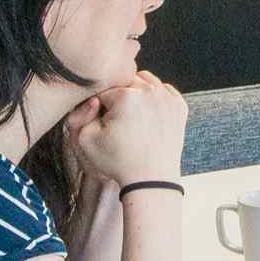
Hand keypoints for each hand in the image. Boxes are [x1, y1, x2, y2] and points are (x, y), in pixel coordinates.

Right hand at [65, 72, 186, 185]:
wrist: (151, 180)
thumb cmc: (118, 161)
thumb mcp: (84, 140)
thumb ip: (80, 112)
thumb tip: (95, 98)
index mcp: (127, 96)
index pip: (103, 89)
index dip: (99, 106)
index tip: (103, 123)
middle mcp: (150, 92)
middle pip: (124, 82)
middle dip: (118, 97)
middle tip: (118, 121)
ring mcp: (168, 98)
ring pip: (144, 80)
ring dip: (135, 93)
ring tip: (131, 117)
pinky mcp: (179, 106)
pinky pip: (163, 90)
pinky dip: (154, 98)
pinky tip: (147, 116)